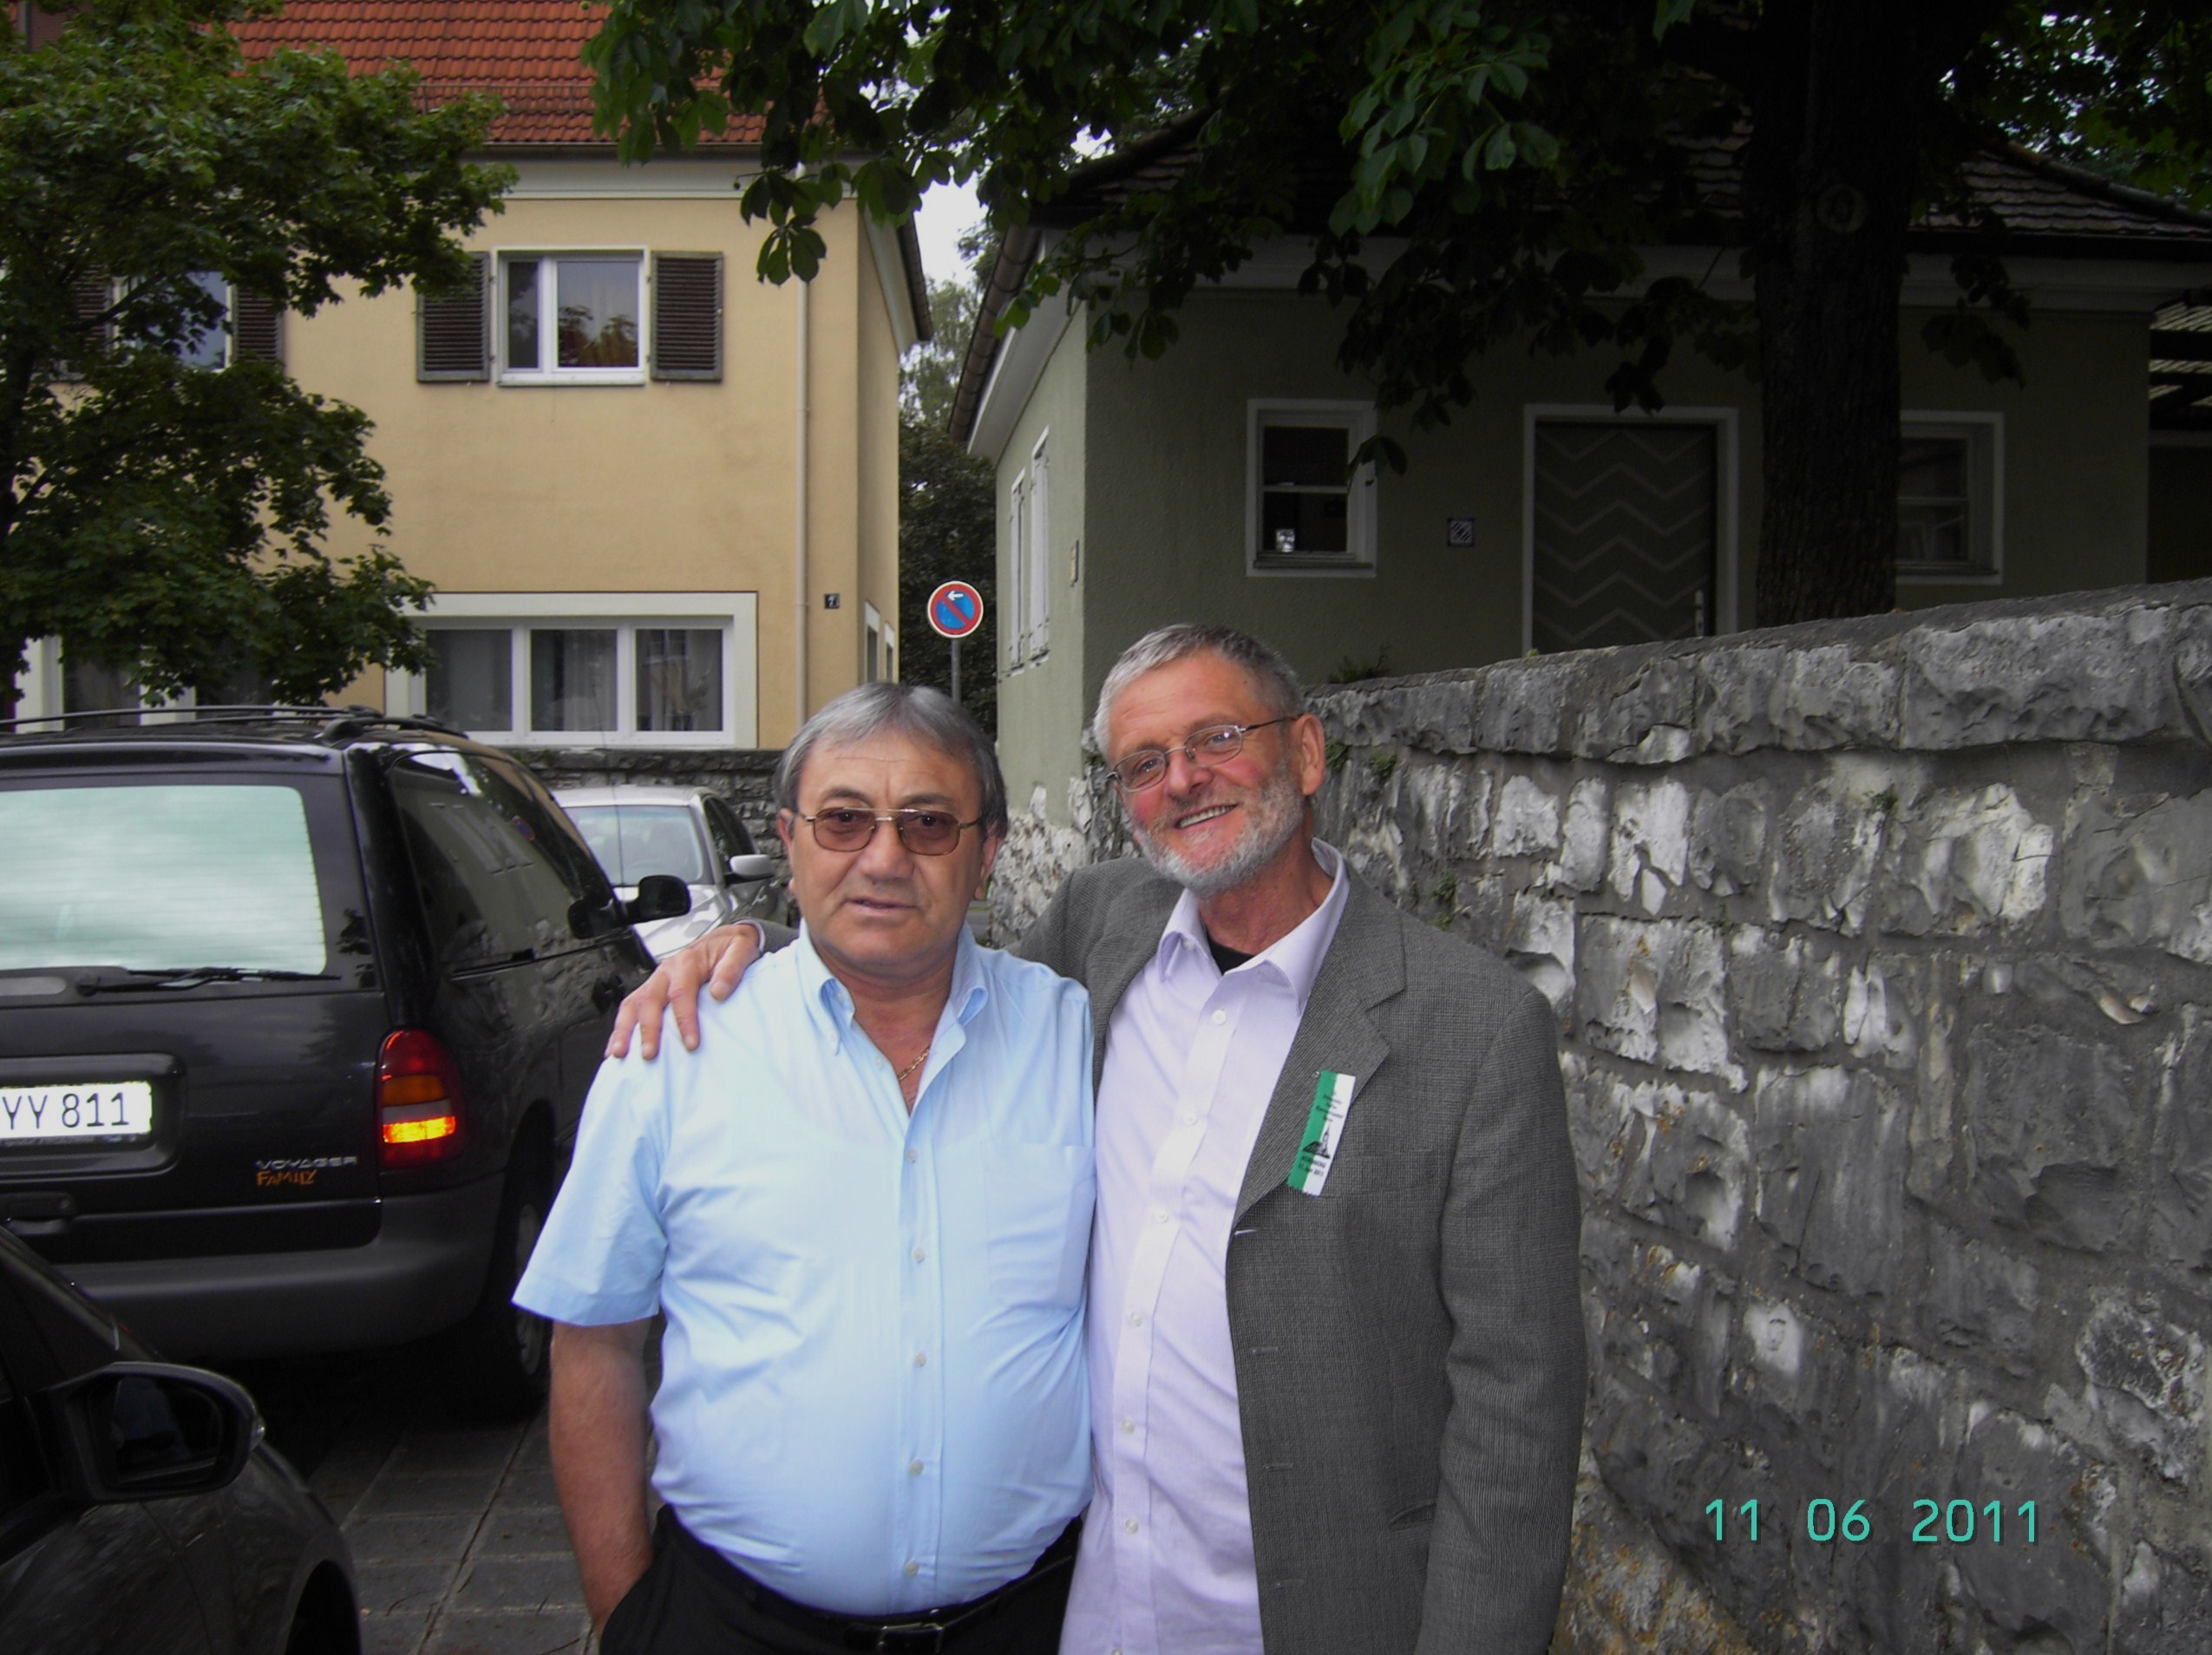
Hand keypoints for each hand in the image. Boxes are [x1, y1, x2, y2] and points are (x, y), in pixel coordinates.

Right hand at [606, 923, 763, 1057]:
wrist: (725, 939)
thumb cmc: (731, 948)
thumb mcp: (741, 949)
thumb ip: (732, 969)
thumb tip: (719, 992)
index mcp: (687, 962)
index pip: (682, 993)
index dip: (685, 1020)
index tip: (691, 1044)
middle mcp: (667, 971)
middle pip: (650, 1000)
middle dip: (648, 1029)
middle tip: (649, 1054)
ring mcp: (656, 981)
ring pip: (633, 1003)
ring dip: (625, 1029)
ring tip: (620, 1053)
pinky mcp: (652, 990)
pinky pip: (632, 1007)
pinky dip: (622, 1028)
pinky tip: (617, 1047)